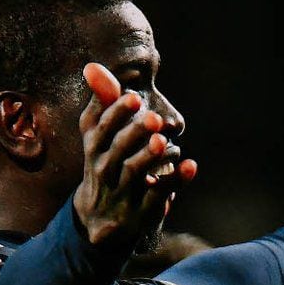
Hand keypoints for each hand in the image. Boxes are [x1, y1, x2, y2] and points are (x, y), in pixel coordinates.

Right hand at [72, 63, 195, 247]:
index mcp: (94, 149)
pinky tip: (191, 164)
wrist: (99, 218)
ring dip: (148, 157)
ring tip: (164, 141)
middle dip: (134, 134)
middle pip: (116, 152)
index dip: (116, 113)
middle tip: (154, 118)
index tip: (135, 98)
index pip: (100, 130)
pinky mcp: (141, 211)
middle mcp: (104, 171)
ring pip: (133, 174)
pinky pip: (158, 195)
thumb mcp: (98, 136)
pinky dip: (175, 181)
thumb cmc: (104, 163)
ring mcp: (122, 193)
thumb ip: (102, 102)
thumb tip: (92, 66)